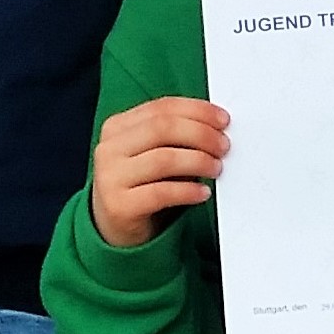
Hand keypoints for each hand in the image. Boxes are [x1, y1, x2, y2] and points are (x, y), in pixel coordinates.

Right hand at [90, 95, 228, 249]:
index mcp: (117, 127)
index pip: (162, 108)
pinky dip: (188, 191)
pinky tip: (203, 193)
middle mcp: (109, 149)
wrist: (115, 226)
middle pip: (162, 128)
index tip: (223, 119)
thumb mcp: (152, 152)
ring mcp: (110, 178)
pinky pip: (161, 193)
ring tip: (216, 168)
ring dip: (198, 162)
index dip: (197, 110)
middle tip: (223, 146)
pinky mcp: (119, 206)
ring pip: (163, 159)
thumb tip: (217, 127)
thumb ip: (176, 135)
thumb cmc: (142, 183)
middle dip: (201, 134)